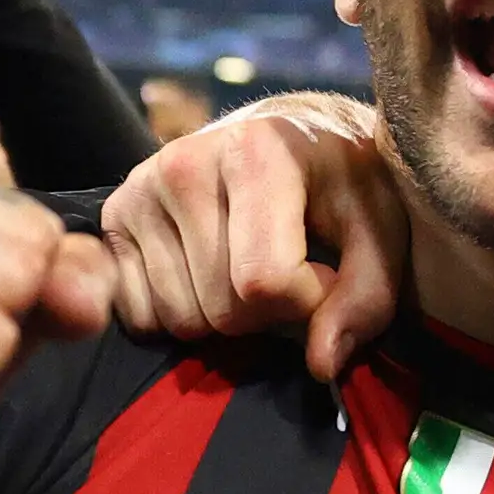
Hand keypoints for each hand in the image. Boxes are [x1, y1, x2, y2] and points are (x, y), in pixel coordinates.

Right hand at [98, 93, 408, 381]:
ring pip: (181, 320)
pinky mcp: (113, 218)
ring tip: (248, 265)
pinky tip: (207, 272)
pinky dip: (179, 313)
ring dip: (224, 316)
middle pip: (223, 308)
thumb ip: (366, 297)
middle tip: (288, 270)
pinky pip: (139, 316)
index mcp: (255, 153)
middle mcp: (183, 164)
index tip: (327, 274)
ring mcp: (140, 190)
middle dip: (267, 313)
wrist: (290, 128)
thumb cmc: (343, 179)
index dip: (307, 302)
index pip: (265, 282)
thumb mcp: (381, 225)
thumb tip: (321, 365)